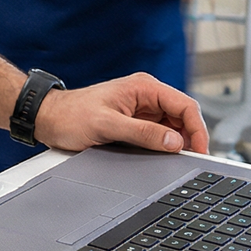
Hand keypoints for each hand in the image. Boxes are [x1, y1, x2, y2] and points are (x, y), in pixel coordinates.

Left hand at [35, 75, 207, 156]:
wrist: (49, 119)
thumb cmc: (71, 115)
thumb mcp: (107, 126)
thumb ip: (143, 133)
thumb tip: (175, 142)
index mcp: (144, 88)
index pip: (185, 105)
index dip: (198, 129)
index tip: (201, 151)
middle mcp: (146, 97)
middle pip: (183, 117)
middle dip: (191, 138)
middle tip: (192, 162)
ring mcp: (142, 110)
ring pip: (174, 127)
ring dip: (178, 144)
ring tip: (178, 162)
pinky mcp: (135, 123)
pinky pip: (159, 134)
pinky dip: (165, 146)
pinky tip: (164, 158)